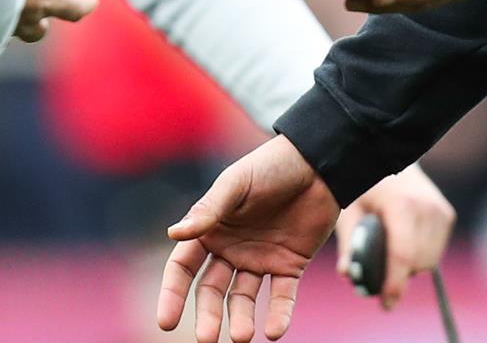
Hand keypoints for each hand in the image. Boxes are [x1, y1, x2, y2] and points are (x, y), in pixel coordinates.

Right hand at [159, 135, 341, 342]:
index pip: (183, 269)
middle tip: (207, 338)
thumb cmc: (271, 166)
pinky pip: (282, 295)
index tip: (167, 322)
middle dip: (209, 315)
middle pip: (212, 290)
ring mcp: (260, 259)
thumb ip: (209, 210)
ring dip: (242, 318)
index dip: (173, 294)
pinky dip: (279, 314)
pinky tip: (275, 331)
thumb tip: (174, 234)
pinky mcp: (290, 265)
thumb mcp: (236, 184)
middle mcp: (231, 250)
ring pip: (245, 298)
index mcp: (210, 230)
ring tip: (243, 337)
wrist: (319, 161)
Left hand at [337, 166, 454, 309]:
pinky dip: (421, 257)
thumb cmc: (365, 183)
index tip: (386, 304)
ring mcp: (439, 210)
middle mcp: (426, 206)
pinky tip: (404, 245)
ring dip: (410, 268)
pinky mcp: (446, 214)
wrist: (391, 152)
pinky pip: (435, 251)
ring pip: (429, 260)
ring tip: (389, 255)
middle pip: (417, 262)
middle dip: (398, 277)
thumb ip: (349, 244)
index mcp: (401, 204)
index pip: (403, 255)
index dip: (395, 284)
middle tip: (379, 277)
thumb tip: (347, 274)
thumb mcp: (350, 209)